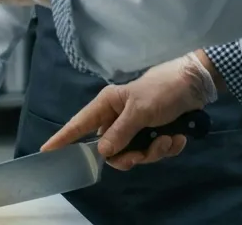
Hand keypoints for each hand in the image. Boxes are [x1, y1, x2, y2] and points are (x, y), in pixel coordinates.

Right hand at [40, 54, 217, 170]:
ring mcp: (136, 127)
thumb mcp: (140, 111)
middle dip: (130, 156)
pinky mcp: (154, 133)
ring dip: (153, 151)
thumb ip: (120, 132)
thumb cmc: (162, 90)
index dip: (63, 138)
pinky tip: (177, 137)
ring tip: (168, 139)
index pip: (80, 124)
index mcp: (108, 105)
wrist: (195, 85)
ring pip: (135, 154)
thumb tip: (102, 152)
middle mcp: (118, 117)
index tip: (46, 152)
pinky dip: (167, 147)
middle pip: (112, 150)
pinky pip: (154, 151)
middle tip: (140, 156)